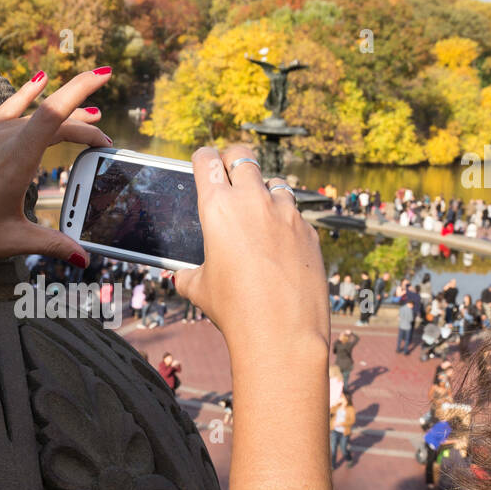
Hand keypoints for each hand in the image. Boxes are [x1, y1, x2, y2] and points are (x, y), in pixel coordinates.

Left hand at [0, 67, 112, 313]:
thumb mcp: (9, 241)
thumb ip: (51, 243)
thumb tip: (82, 258)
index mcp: (12, 162)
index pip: (54, 114)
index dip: (82, 92)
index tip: (104, 76)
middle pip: (49, 117)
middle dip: (81, 124)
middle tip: (102, 140)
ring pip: (27, 114)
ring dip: (58, 116)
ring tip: (84, 119)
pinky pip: (3, 109)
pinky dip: (25, 97)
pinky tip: (37, 83)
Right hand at [174, 144, 328, 359]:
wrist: (281, 333)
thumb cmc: (234, 310)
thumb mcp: (198, 289)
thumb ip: (187, 273)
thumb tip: (182, 275)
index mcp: (218, 207)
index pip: (207, 160)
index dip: (204, 159)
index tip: (204, 163)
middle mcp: (253, 201)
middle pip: (243, 156)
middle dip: (234, 160)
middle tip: (230, 173)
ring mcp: (286, 213)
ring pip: (275, 182)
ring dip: (264, 190)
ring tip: (259, 212)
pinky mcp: (309, 231)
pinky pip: (295, 214)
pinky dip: (285, 221)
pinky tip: (280, 243)